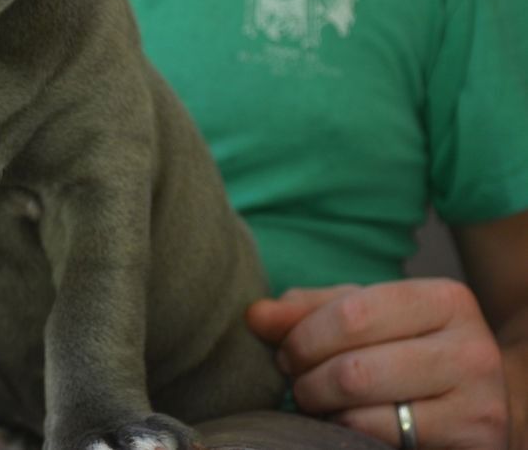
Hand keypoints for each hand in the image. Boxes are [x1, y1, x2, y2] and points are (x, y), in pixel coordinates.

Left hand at [246, 279, 508, 448]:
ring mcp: (478, 403)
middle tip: (298, 381)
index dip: (303, 337)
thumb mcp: (367, 317)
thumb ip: (309, 311)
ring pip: (362, 410)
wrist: (480, 401)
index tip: (286, 351)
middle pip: (353, 368)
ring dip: (322, 409)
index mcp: (445, 300)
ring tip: (320, 400)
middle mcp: (471, 349)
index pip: (351, 314)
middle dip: (307, 378)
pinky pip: (380, 441)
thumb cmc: (409, 348)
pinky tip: (349, 422)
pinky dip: (348, 432)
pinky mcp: (473, 442)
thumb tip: (255, 316)